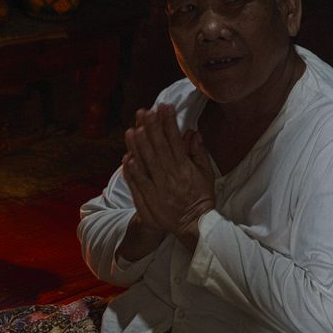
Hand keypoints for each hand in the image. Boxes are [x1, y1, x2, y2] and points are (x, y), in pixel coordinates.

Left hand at [122, 103, 215, 249]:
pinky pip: (139, 183)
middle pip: (159, 148)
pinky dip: (132, 170)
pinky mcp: (150, 200)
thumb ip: (199, 153)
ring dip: (138, 146)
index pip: (175, 140)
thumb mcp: (206, 174)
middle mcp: (172, 176)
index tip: (164, 107)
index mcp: (186, 168)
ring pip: (147, 163)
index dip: (169, 122)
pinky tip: (127, 157)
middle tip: (144, 112)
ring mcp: (159, 188)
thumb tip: (193, 132)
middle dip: (151, 128)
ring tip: (132, 130)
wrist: (194, 225)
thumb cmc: (201, 197)